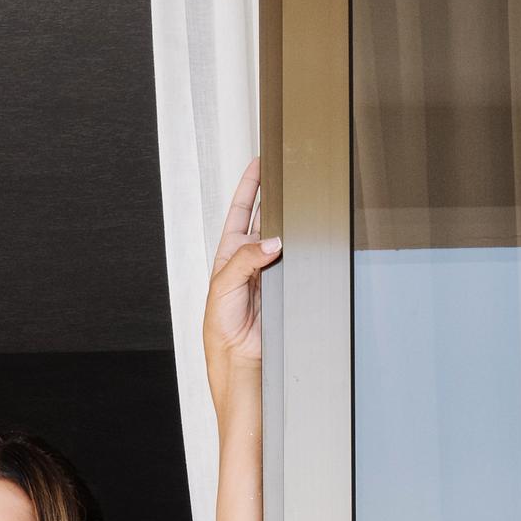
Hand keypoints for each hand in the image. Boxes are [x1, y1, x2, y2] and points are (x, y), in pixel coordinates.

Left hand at [202, 157, 279, 397]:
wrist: (238, 355)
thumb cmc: (220, 325)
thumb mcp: (223, 284)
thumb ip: (246, 260)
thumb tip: (270, 242)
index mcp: (230, 252)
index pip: (240, 210)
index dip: (249, 186)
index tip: (259, 164)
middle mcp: (251, 258)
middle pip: (266, 219)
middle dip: (275, 200)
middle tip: (286, 180)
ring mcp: (269, 270)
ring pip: (283, 239)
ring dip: (289, 229)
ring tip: (296, 214)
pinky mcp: (285, 284)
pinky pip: (295, 263)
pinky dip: (300, 255)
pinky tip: (299, 249)